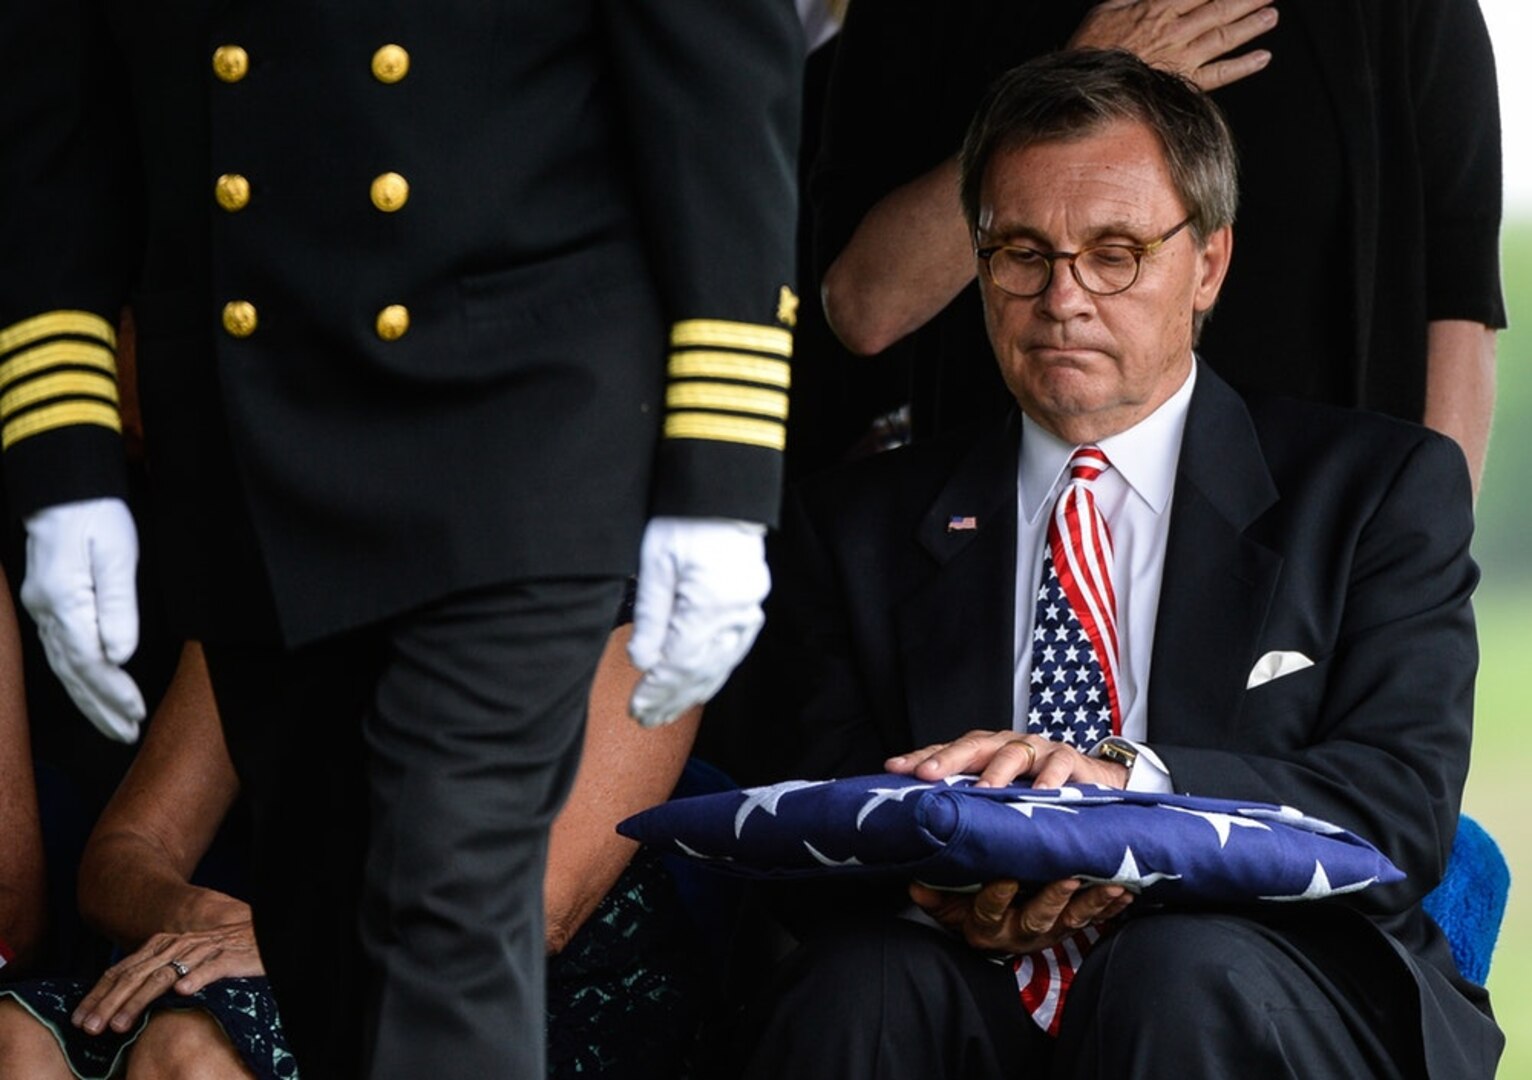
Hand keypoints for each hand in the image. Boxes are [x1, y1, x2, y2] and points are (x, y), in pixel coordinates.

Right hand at [21, 497, 144, 741]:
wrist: (62, 486)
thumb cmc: (93, 514)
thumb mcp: (115, 554)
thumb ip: (118, 606)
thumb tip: (121, 655)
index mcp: (63, 601)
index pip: (89, 662)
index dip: (113, 692)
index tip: (137, 713)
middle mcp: (46, 611)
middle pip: (74, 673)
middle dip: (102, 708)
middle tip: (128, 734)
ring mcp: (43, 608)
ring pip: (65, 667)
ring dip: (90, 699)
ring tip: (115, 726)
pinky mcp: (48, 603)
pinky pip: (61, 652)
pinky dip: (79, 678)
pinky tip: (92, 692)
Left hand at [72, 921, 263, 1034]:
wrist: (263, 934)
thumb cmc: (222, 952)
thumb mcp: (184, 959)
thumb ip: (157, 972)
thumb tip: (121, 999)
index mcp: (163, 945)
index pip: (122, 970)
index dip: (98, 995)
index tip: (79, 1020)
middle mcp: (179, 945)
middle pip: (136, 975)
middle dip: (109, 1003)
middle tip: (90, 1028)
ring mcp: (204, 949)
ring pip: (165, 975)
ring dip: (139, 1001)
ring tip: (121, 1025)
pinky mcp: (231, 956)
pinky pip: (211, 967)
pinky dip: (196, 978)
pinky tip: (183, 993)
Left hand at [628, 516, 768, 727]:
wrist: (723, 498)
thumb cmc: (685, 522)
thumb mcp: (656, 563)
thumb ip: (650, 617)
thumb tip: (642, 663)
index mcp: (712, 604)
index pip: (680, 663)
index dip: (657, 690)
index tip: (635, 708)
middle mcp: (737, 615)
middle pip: (700, 672)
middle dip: (671, 699)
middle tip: (644, 720)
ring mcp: (749, 614)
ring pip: (719, 667)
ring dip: (690, 694)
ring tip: (665, 715)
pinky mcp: (750, 611)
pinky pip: (731, 654)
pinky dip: (711, 676)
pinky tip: (695, 691)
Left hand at [886, 730, 1128, 789]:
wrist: (1090, 779)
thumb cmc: (1034, 787)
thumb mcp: (999, 793)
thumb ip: (969, 801)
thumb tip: (927, 821)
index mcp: (984, 750)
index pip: (947, 750)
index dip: (921, 758)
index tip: (894, 768)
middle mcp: (1006, 744)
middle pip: (973, 746)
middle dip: (948, 759)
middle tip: (927, 775)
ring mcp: (1037, 749)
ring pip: (1013, 754)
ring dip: (996, 773)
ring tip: (983, 792)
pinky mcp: (1068, 759)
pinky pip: (1058, 766)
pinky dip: (1050, 779)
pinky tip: (1042, 793)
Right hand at [910, 878, 1132, 955]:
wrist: (993, 933)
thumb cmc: (969, 909)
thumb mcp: (947, 906)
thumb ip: (934, 897)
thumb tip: (917, 884)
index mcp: (986, 925)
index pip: (990, 911)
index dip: (998, 896)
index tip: (1006, 877)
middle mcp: (1019, 932)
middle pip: (1037, 918)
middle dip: (1054, 898)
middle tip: (1068, 877)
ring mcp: (1048, 931)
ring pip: (1072, 920)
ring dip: (1093, 903)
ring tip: (1112, 886)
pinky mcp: (1070, 927)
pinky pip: (1094, 920)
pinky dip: (1111, 906)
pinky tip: (1127, 892)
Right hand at [1069, 0, 1278, 90]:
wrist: (1084, 89)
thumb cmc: (1091, 50)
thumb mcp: (1105, 10)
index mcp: (1156, 9)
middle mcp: (1175, 30)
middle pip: (1219, 8)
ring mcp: (1181, 57)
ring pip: (1224, 36)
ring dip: (1251, 25)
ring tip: (1272, 15)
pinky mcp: (1182, 82)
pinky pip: (1219, 74)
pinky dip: (1243, 66)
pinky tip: (1261, 58)